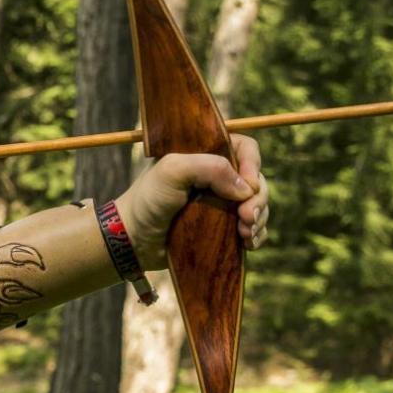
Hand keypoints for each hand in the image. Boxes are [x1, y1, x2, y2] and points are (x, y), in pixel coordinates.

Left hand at [113, 134, 269, 271]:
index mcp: (206, 155)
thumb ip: (209, 168)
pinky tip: (248, 244)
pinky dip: (257, 235)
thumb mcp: (172, 171)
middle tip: (247, 217)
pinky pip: (253, 229)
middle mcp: (218, 177)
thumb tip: (246, 188)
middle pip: (256, 179)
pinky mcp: (224, 227)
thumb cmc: (147, 200)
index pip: (244, 148)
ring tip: (245, 234)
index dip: (252, 165)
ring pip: (258, 205)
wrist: (133, 239)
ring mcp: (222, 203)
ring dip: (259, 219)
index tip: (249, 187)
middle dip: (259, 199)